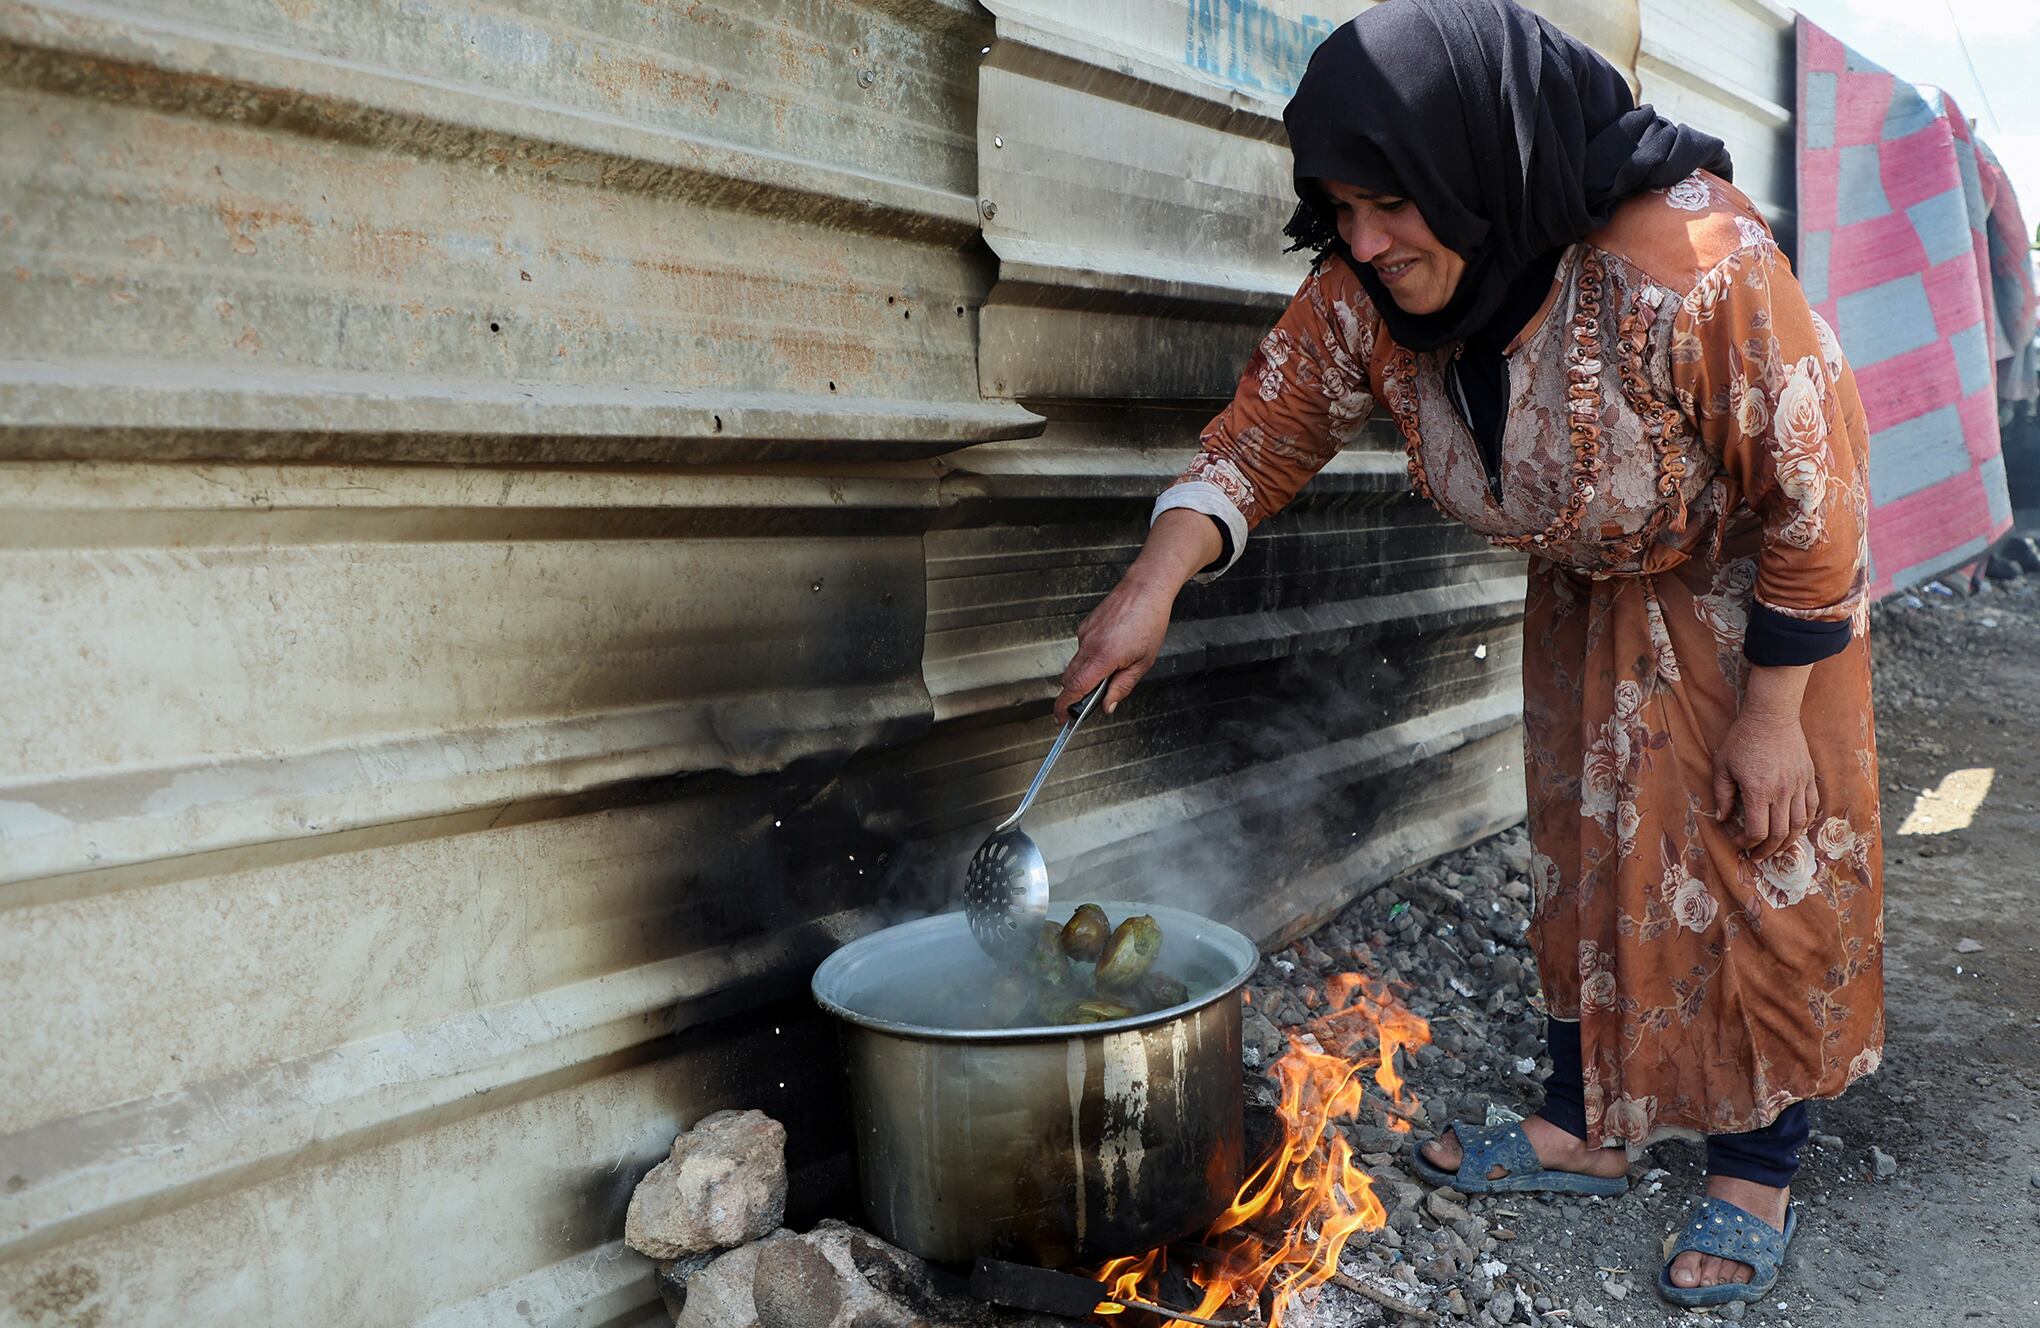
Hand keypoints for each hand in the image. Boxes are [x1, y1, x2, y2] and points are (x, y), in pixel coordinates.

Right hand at [1053, 570, 1176, 720]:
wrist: (1144, 590)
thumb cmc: (1149, 622)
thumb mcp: (1142, 663)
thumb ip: (1122, 687)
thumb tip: (1107, 706)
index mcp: (1104, 656)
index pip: (1075, 687)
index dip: (1065, 705)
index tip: (1062, 717)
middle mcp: (1089, 645)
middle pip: (1069, 679)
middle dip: (1074, 694)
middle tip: (1089, 702)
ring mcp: (1084, 634)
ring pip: (1075, 665)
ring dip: (1084, 675)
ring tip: (1111, 670)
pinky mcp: (1085, 627)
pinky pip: (1081, 650)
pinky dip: (1090, 658)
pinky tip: (1110, 651)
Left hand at [1711, 708, 1817, 859]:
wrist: (1772, 716)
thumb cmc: (1743, 739)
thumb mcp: (1723, 765)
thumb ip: (1722, 794)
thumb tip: (1722, 818)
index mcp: (1758, 791)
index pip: (1757, 831)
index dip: (1747, 843)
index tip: (1739, 843)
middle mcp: (1782, 792)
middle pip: (1779, 834)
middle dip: (1767, 851)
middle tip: (1757, 856)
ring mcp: (1799, 786)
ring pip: (1799, 825)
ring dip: (1788, 842)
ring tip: (1776, 849)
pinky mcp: (1809, 778)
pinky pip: (1813, 808)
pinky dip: (1806, 823)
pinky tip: (1795, 828)